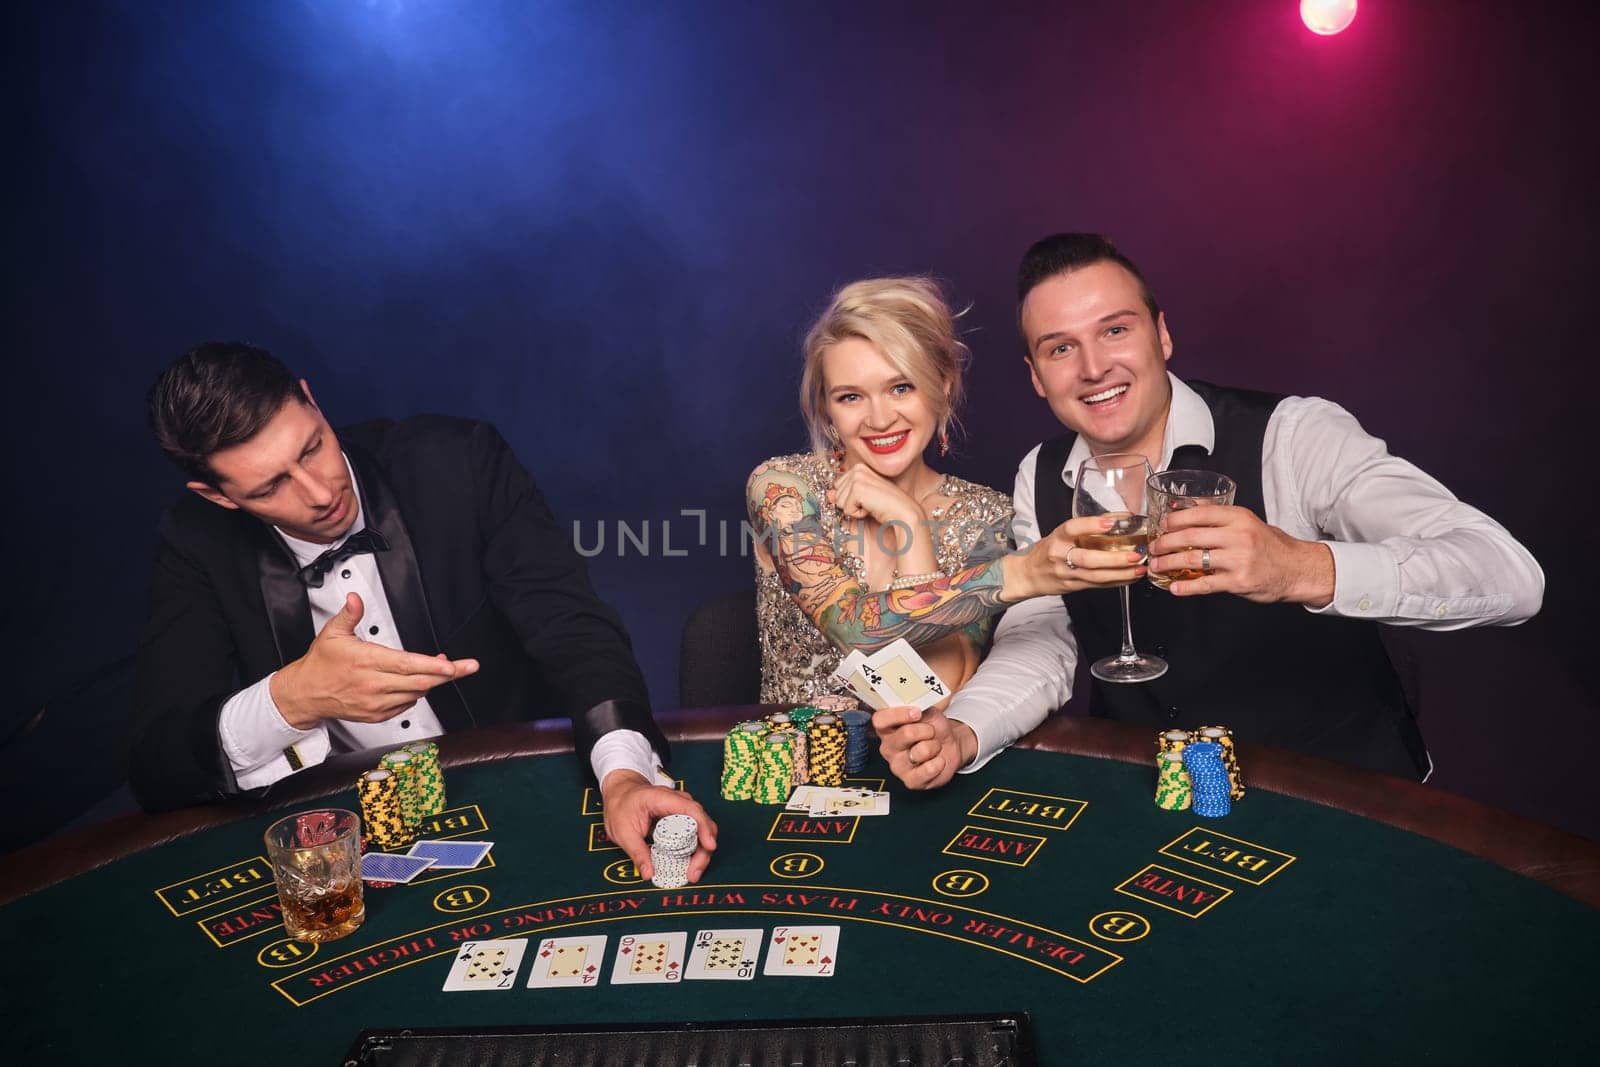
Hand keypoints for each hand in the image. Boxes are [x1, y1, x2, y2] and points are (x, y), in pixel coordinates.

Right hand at [270, 593, 479, 727]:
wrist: (305, 694)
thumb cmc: (320, 664)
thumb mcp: (332, 633)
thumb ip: (349, 615)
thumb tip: (355, 598)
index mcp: (366, 661)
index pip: (407, 665)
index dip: (433, 666)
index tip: (452, 665)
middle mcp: (373, 685)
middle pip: (420, 681)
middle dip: (448, 674)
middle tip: (468, 666)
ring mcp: (376, 703)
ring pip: (416, 693)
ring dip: (432, 680)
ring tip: (441, 668)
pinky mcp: (377, 715)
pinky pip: (407, 704)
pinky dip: (416, 692)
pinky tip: (416, 681)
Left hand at [600, 769, 718, 882]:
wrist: (621, 793)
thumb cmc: (621, 807)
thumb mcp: (623, 832)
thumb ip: (637, 853)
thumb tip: (649, 874)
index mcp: (663, 799)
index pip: (692, 810)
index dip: (704, 828)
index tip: (709, 846)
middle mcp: (679, 801)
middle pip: (702, 823)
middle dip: (704, 850)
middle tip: (694, 873)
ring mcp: (683, 809)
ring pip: (702, 830)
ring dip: (701, 852)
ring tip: (692, 872)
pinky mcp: (683, 818)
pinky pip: (696, 833)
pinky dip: (696, 849)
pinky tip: (689, 864)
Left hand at [828, 465, 919, 527]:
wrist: (903, 512)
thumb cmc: (885, 507)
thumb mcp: (862, 499)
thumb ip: (844, 495)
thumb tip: (828, 494)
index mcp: (859, 467)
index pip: (837, 488)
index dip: (851, 499)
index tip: (868, 499)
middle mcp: (857, 468)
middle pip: (836, 494)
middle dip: (851, 504)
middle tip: (871, 503)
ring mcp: (857, 477)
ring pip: (839, 502)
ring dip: (855, 509)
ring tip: (872, 505)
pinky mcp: (857, 488)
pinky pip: (845, 509)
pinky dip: (858, 514)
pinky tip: (872, 508)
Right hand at [873, 704, 975, 789]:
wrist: (949, 746)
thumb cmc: (934, 728)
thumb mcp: (928, 712)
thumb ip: (919, 707)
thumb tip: (917, 705)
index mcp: (887, 728)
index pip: (880, 720)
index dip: (899, 715)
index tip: (917, 713)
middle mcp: (888, 747)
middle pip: (905, 733)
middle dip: (927, 730)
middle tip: (932, 731)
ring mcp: (897, 765)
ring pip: (922, 751)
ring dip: (935, 746)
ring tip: (934, 747)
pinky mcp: (910, 781)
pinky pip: (928, 770)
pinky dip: (939, 763)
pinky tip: (937, 761)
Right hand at [1000, 516, 1146, 600]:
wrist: (1026, 575)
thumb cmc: (1046, 551)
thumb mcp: (1060, 535)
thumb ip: (1085, 529)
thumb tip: (1118, 519)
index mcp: (1057, 538)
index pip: (1072, 528)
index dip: (1091, 525)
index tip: (1111, 523)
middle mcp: (1060, 555)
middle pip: (1088, 559)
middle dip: (1114, 559)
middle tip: (1135, 555)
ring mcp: (1066, 574)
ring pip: (1096, 576)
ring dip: (1121, 573)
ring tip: (1139, 568)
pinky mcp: (1073, 586)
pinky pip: (1098, 585)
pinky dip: (1116, 582)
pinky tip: (1130, 578)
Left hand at [1149, 504, 1334, 605]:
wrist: (1296, 569)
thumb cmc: (1270, 546)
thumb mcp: (1248, 522)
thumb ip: (1219, 515)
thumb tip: (1186, 506)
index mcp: (1239, 518)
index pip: (1199, 513)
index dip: (1176, 519)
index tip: (1162, 525)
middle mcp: (1238, 536)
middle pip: (1191, 536)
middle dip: (1166, 542)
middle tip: (1154, 548)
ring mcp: (1238, 559)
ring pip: (1193, 559)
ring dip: (1169, 563)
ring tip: (1157, 566)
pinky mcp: (1238, 581)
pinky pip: (1205, 584)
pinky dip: (1186, 587)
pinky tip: (1175, 588)